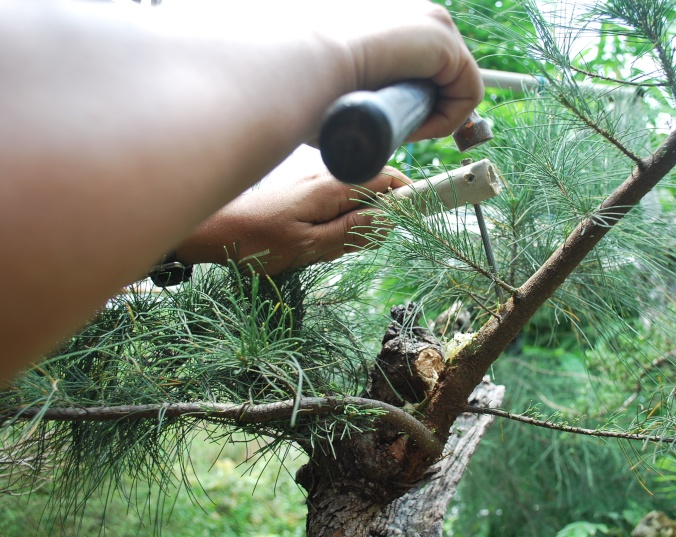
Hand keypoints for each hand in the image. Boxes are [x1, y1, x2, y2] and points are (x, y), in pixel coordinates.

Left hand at [176, 167, 410, 274]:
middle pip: (374, 187)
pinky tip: (313, 240)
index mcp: (332, 185)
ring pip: (354, 196)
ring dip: (353, 222)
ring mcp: (312, 178)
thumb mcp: (310, 246)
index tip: (414, 220)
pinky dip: (335, 221)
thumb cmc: (256, 242)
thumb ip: (353, 231)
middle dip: (377, 217)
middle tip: (354, 245)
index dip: (407, 196)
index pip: (388, 180)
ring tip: (326, 246)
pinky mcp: (301, 188)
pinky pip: (334, 200)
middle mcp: (326, 173)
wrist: (210, 231)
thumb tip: (391, 218)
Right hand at [309, 0, 484, 141]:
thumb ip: (351, 84)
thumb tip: (355, 111)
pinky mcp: (445, 39)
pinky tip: (412, 127)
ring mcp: (430, 18)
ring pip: (454, 83)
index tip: (381, 118)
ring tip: (396, 127)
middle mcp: (410, 7)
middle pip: (439, 71)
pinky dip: (446, 121)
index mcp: (383, 14)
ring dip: (430, 116)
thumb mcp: (329, 79)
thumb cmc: (300, 83)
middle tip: (390, 127)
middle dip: (422, 106)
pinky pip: (467, 93)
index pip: (416, 60)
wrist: (298, 71)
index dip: (405, 96)